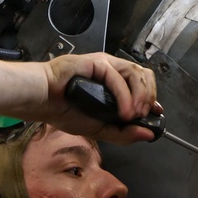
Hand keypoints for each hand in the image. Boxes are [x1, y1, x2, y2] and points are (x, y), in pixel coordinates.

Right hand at [42, 53, 160, 143]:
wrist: (42, 101)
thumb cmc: (63, 109)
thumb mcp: (99, 129)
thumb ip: (123, 134)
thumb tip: (147, 135)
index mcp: (113, 83)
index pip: (142, 84)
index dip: (152, 98)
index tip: (155, 115)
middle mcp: (112, 71)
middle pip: (144, 75)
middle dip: (149, 96)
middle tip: (143, 115)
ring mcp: (105, 65)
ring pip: (135, 73)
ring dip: (140, 96)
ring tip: (135, 115)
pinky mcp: (96, 63)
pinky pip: (117, 78)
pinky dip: (125, 97)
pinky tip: (124, 112)